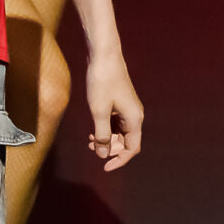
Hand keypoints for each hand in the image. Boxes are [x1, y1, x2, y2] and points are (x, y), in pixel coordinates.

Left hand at [77, 49, 143, 171]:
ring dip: (106, 139)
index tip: (104, 167)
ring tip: (88, 140)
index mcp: (134, 119)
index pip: (132, 149)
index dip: (119, 160)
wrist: (104, 56)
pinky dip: (105, 129)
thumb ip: (102, 135)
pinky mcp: (120, 103)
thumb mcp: (99, 111)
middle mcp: (134, 115)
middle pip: (126, 142)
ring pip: (120, 133)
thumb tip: (103, 154)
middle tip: (90, 148)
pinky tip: (91, 129)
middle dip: (110, 149)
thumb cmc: (102, 82)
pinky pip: (115, 123)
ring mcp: (127, 109)